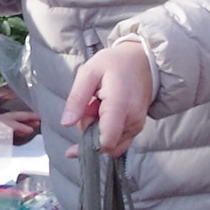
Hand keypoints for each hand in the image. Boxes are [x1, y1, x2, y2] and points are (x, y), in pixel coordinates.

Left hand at [61, 39, 153, 157]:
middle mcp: (132, 120)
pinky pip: (118, 139)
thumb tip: (66, 123)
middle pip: (105, 144)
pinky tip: (104, 110)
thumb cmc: (116, 63)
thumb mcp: (89, 72)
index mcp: (120, 105)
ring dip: (97, 130)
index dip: (88, 148)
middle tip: (89, 105)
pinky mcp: (137, 127)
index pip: (106, 141)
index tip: (72, 148)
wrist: (143, 60)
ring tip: (97, 104)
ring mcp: (137, 125)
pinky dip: (106, 130)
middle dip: (89, 132)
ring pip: (111, 143)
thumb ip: (77, 98)